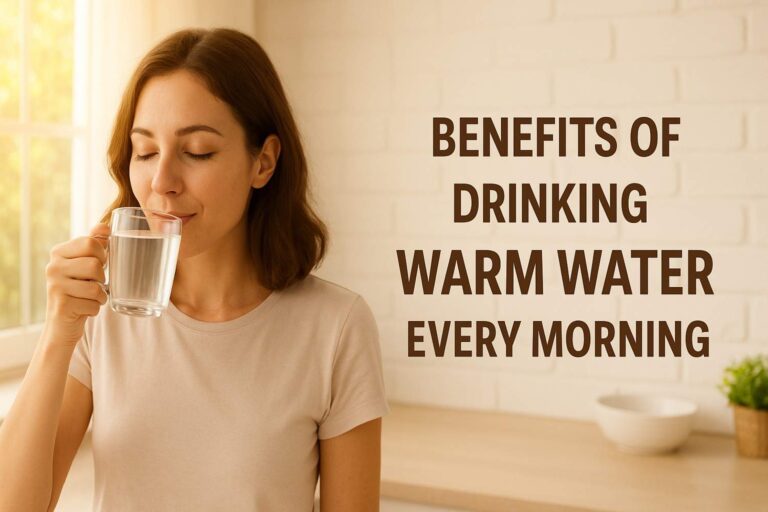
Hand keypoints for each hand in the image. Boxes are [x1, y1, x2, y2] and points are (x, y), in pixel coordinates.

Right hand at [42, 223, 109, 346]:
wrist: (62, 323)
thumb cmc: (78, 289)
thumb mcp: (85, 264)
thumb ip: (94, 244)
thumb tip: (104, 226)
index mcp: (59, 252)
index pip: (91, 242)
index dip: (102, 255)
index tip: (95, 265)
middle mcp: (53, 267)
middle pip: (95, 264)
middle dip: (101, 278)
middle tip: (92, 284)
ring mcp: (55, 286)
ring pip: (96, 286)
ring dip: (100, 295)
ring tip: (90, 297)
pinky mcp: (62, 305)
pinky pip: (94, 303)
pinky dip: (95, 308)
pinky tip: (84, 309)